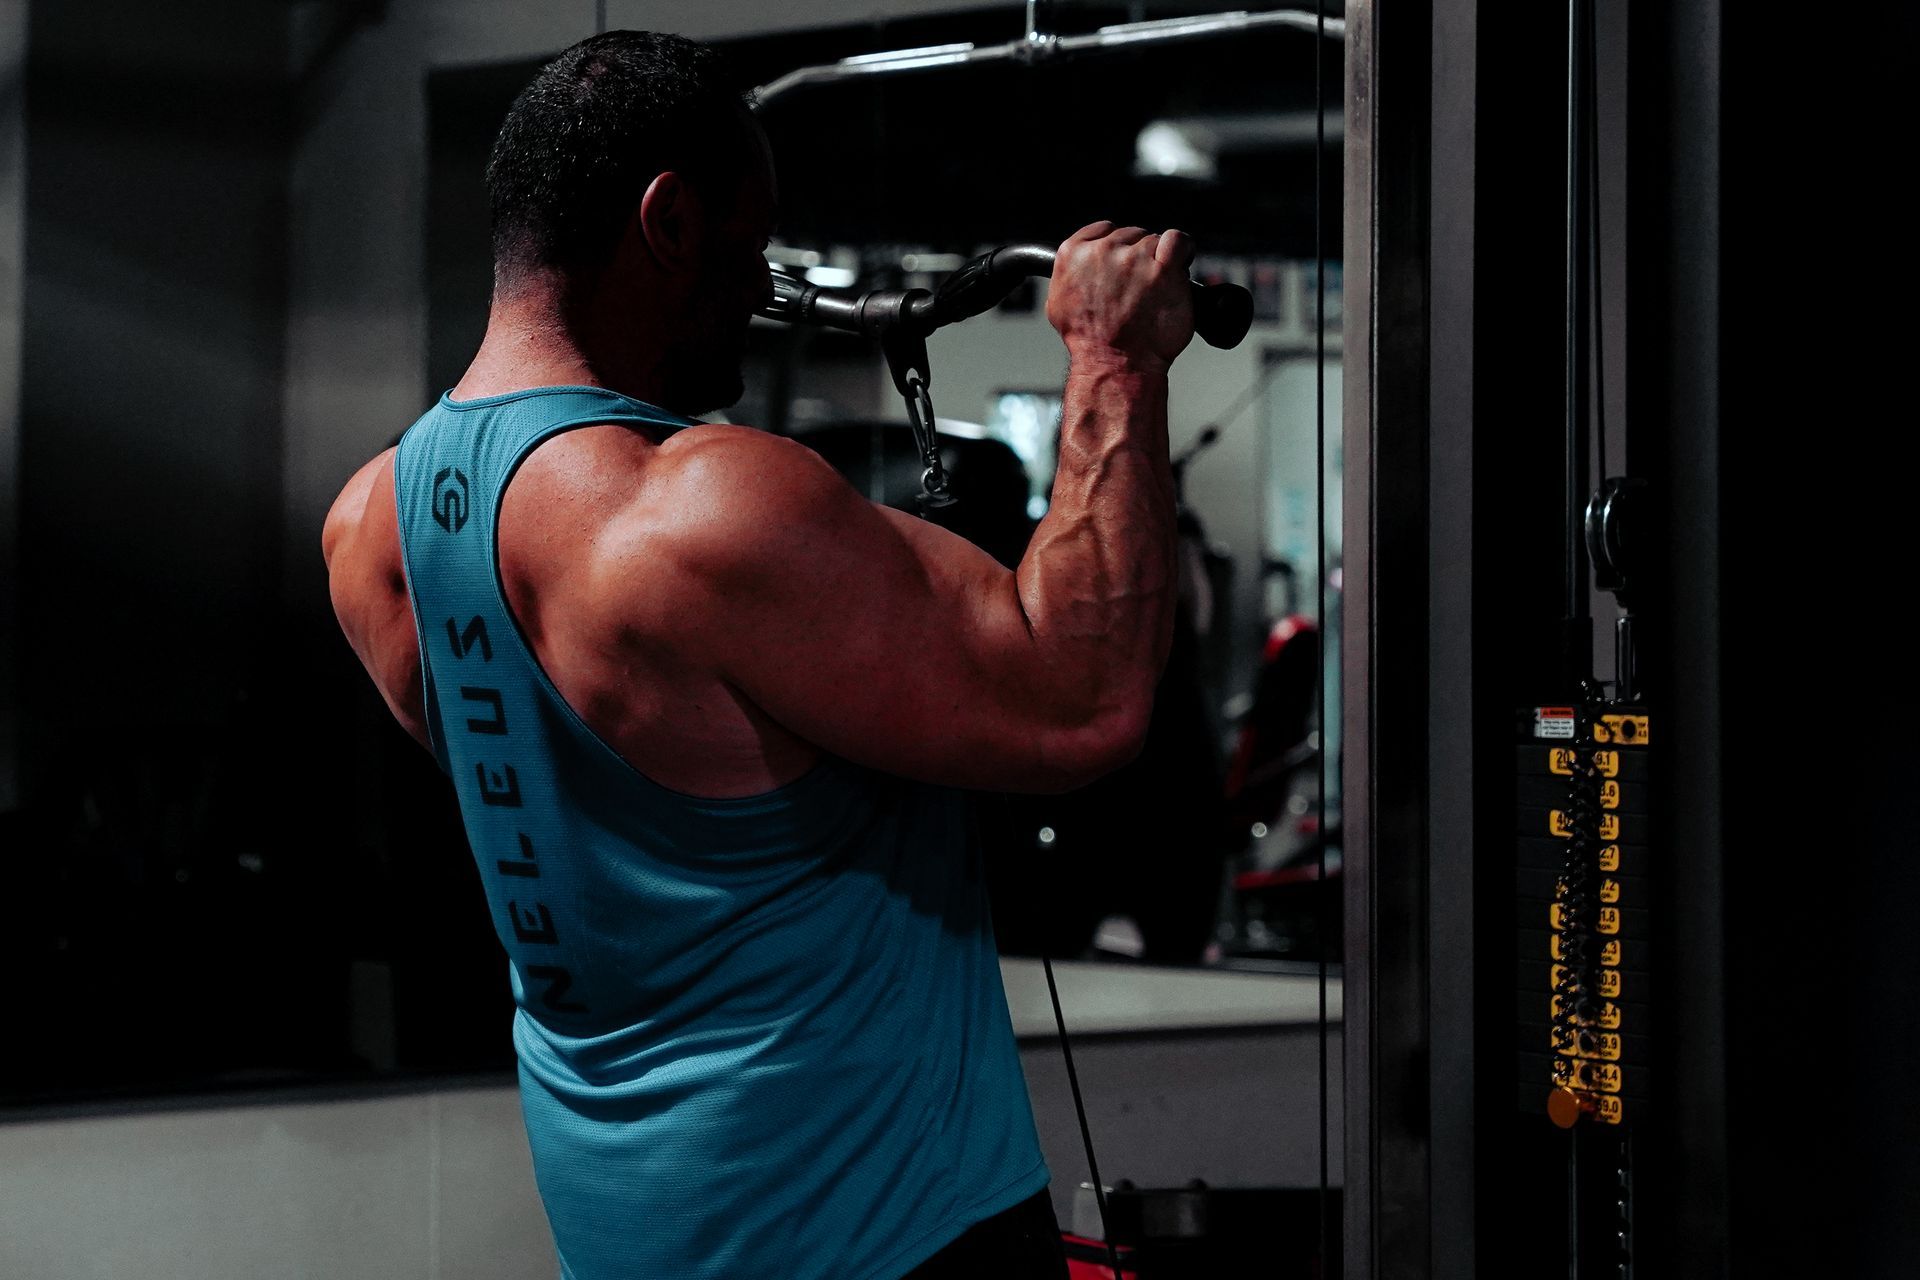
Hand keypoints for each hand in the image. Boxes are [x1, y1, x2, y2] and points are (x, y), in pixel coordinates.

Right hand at [1046, 221, 1196, 369]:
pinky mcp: (1163, 269)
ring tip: (1155, 290)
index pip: (1103, 230)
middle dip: (1137, 257)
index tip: (1122, 265)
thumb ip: (1070, 274)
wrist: (1115, 364)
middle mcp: (1102, 251)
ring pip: (1154, 242)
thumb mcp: (1058, 303)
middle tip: (1139, 287)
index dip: (1117, 247)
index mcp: (1073, 253)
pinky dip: (1182, 249)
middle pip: (1131, 236)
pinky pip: (1178, 241)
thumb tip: (1082, 264)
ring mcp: (1134, 258)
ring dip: (1159, 261)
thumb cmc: (1090, 341)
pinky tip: (1179, 264)